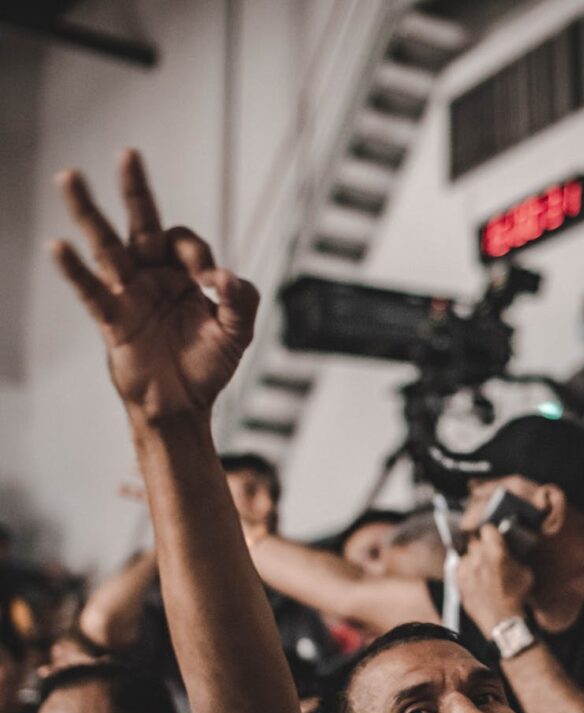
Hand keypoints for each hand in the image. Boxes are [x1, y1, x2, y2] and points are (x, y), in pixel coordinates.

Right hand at [51, 150, 258, 426]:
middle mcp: (154, 276)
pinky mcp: (113, 320)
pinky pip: (91, 291)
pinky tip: (59, 246)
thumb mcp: (237, 332)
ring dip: (89, 213)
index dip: (199, 256)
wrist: (184, 405)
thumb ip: (242, 302)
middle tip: (129, 154)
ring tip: (70, 177)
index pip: (185, 242)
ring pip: (107, 247)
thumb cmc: (208, 365)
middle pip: (142, 223)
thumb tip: (228, 279)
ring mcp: (130, 295)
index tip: (213, 285)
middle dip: (136, 189)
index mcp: (184, 273)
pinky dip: (74, 270)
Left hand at [455, 524, 532, 636]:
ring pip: (465, 554)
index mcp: (496, 550)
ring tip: (480, 568)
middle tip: (486, 552)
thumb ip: (513, 556)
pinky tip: (473, 577)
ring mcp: (465, 567)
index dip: (490, 532)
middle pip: (474, 540)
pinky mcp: (456, 579)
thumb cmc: (516, 595)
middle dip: (480, 544)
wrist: (502, 619)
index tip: (492, 536)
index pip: (487, 528)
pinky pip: (458, 567)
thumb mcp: (523, 571)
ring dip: (471, 558)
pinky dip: (464, 569)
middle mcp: (478, 555)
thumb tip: (508, 550)